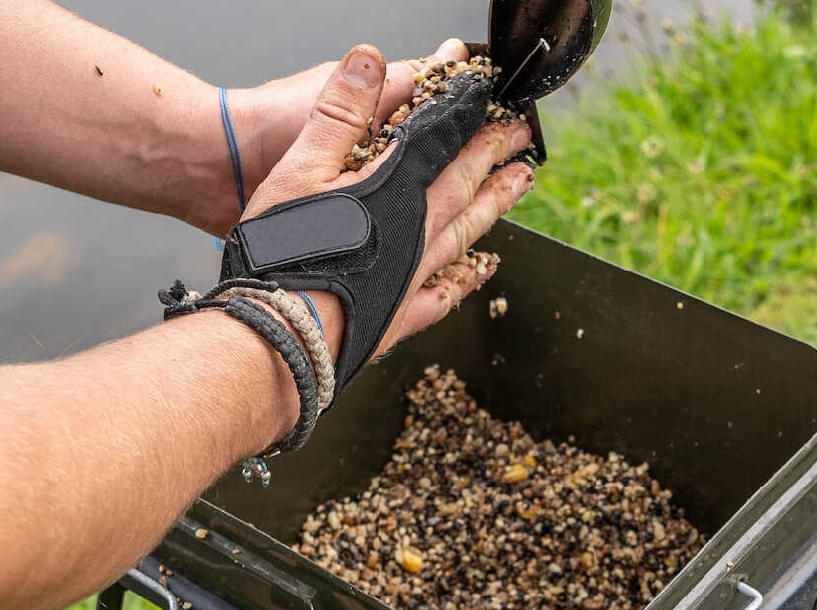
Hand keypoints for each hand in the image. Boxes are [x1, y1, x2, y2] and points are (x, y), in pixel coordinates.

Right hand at [239, 42, 533, 363]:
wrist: (285, 334)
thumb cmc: (286, 253)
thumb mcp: (301, 166)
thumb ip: (339, 112)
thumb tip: (369, 61)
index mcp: (396, 191)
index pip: (443, 143)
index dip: (471, 118)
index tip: (496, 102)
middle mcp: (417, 233)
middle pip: (466, 184)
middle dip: (496, 154)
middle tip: (522, 137)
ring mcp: (416, 276)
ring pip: (468, 232)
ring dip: (496, 204)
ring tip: (520, 185)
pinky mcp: (404, 316)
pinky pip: (449, 291)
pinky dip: (470, 276)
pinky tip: (484, 267)